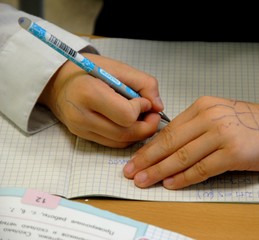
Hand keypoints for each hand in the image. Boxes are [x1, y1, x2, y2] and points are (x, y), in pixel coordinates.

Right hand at [38, 53, 163, 147]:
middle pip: (126, 133)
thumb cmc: (87, 70)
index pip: (126, 115)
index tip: (143, 100)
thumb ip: (144, 83)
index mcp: (89, 93)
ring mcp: (81, 130)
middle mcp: (82, 116)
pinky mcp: (83, 137)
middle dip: (147, 125)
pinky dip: (127, 136)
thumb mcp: (117, 67)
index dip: (141, 109)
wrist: (57, 81)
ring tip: (140, 116)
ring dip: (139, 132)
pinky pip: (114, 144)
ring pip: (122, 142)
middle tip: (151, 113)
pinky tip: (128, 122)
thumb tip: (159, 106)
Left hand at [123, 96, 258, 188]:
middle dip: (147, 159)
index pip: (169, 130)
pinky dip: (184, 178)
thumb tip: (168, 148)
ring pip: (182, 156)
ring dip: (160, 171)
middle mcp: (209, 117)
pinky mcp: (233, 153)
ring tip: (144, 180)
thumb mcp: (219, 116)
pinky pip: (202, 168)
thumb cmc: (250, 124)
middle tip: (131, 172)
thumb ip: (195, 128)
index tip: (136, 158)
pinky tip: (170, 184)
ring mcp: (221, 134)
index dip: (150, 146)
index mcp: (202, 106)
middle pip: (170, 142)